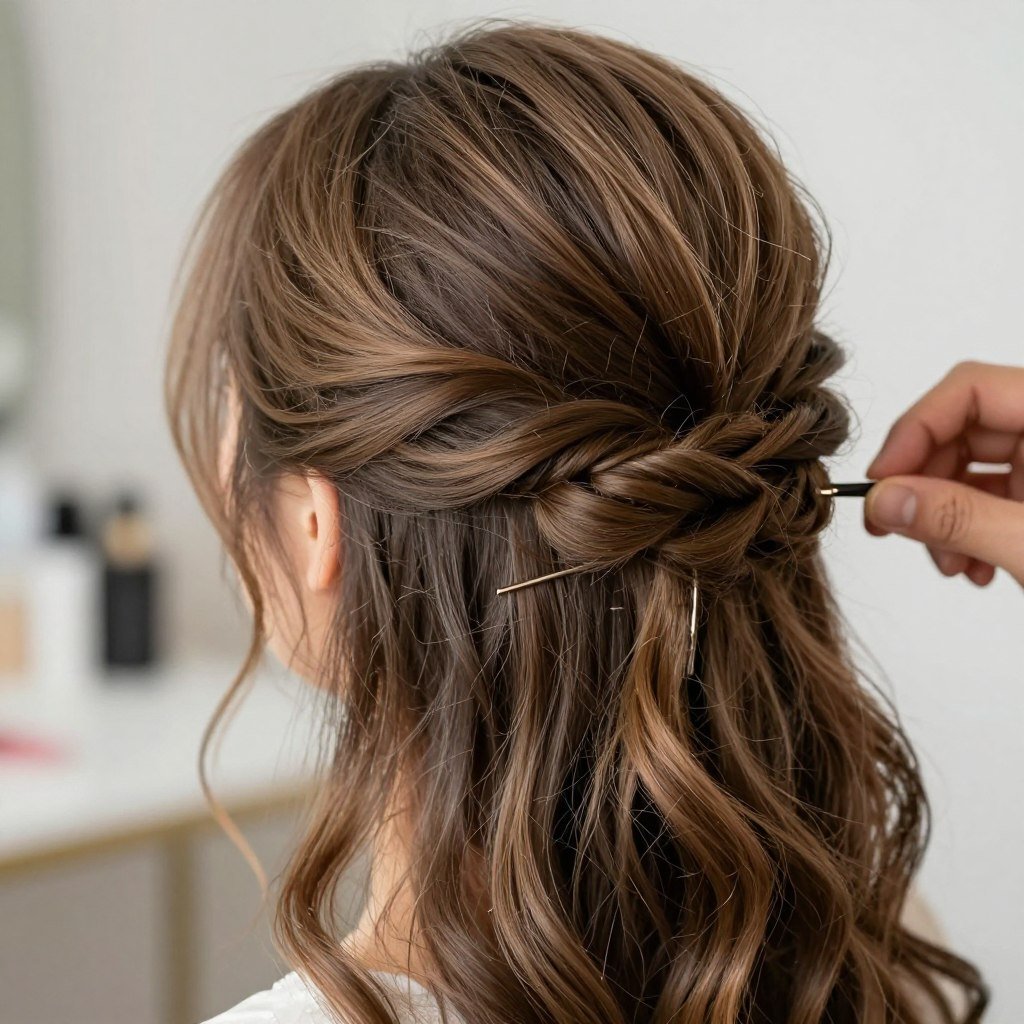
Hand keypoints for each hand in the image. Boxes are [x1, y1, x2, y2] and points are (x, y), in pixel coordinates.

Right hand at [862, 360, 1023, 586]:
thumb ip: (958, 518)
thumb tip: (884, 501)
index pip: (971, 389)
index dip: (915, 431)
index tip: (881, 482)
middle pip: (964, 430)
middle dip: (926, 486)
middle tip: (896, 528)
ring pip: (973, 466)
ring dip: (944, 516)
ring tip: (951, 564)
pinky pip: (996, 493)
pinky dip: (971, 529)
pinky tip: (975, 568)